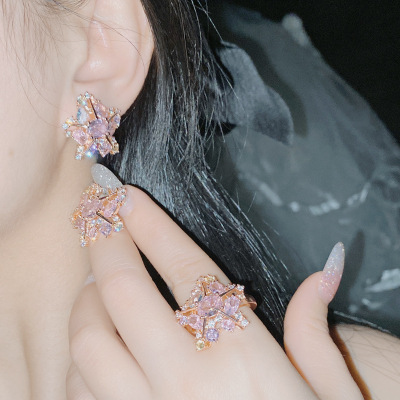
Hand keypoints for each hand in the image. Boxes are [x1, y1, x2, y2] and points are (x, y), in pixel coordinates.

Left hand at [66, 186, 362, 398]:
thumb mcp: (331, 393)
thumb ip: (318, 328)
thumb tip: (328, 264)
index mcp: (244, 358)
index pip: (185, 268)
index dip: (151, 223)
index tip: (125, 193)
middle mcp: (189, 382)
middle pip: (124, 290)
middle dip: (104, 240)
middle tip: (96, 208)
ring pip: (89, 339)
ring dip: (86, 300)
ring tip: (98, 283)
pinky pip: (80, 391)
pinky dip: (81, 358)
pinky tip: (96, 345)